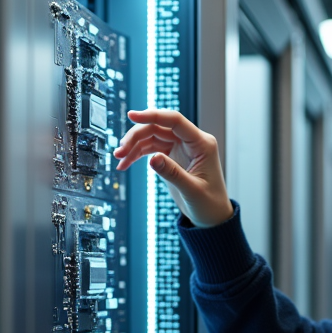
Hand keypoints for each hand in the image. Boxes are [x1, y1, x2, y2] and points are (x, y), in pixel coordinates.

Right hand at [112, 108, 232, 227]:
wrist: (212, 216)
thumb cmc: (209, 203)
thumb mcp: (192, 190)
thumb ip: (173, 173)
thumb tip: (153, 158)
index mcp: (202, 143)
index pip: (175, 121)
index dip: (153, 115)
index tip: (132, 115)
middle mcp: (191, 141)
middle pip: (158, 127)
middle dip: (136, 136)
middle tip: (120, 151)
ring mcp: (181, 147)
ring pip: (152, 137)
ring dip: (134, 146)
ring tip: (119, 159)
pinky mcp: (172, 156)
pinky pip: (151, 148)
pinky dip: (137, 155)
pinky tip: (125, 163)